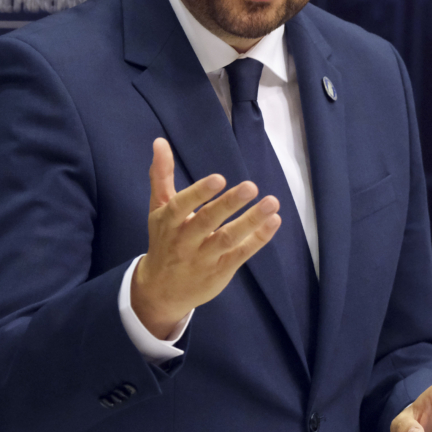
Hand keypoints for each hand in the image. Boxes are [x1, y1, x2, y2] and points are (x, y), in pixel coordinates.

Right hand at [131, 138, 281, 337]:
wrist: (161, 290)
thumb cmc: (164, 240)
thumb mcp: (158, 209)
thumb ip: (161, 176)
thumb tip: (159, 142)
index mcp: (168, 222)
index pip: (181, 206)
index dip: (199, 193)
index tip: (219, 178)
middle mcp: (185, 241)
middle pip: (208, 222)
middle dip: (229, 204)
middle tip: (252, 186)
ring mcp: (203, 258)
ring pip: (228, 239)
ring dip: (251, 221)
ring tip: (271, 202)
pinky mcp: (220, 271)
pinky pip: (241, 254)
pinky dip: (258, 239)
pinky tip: (273, 221)